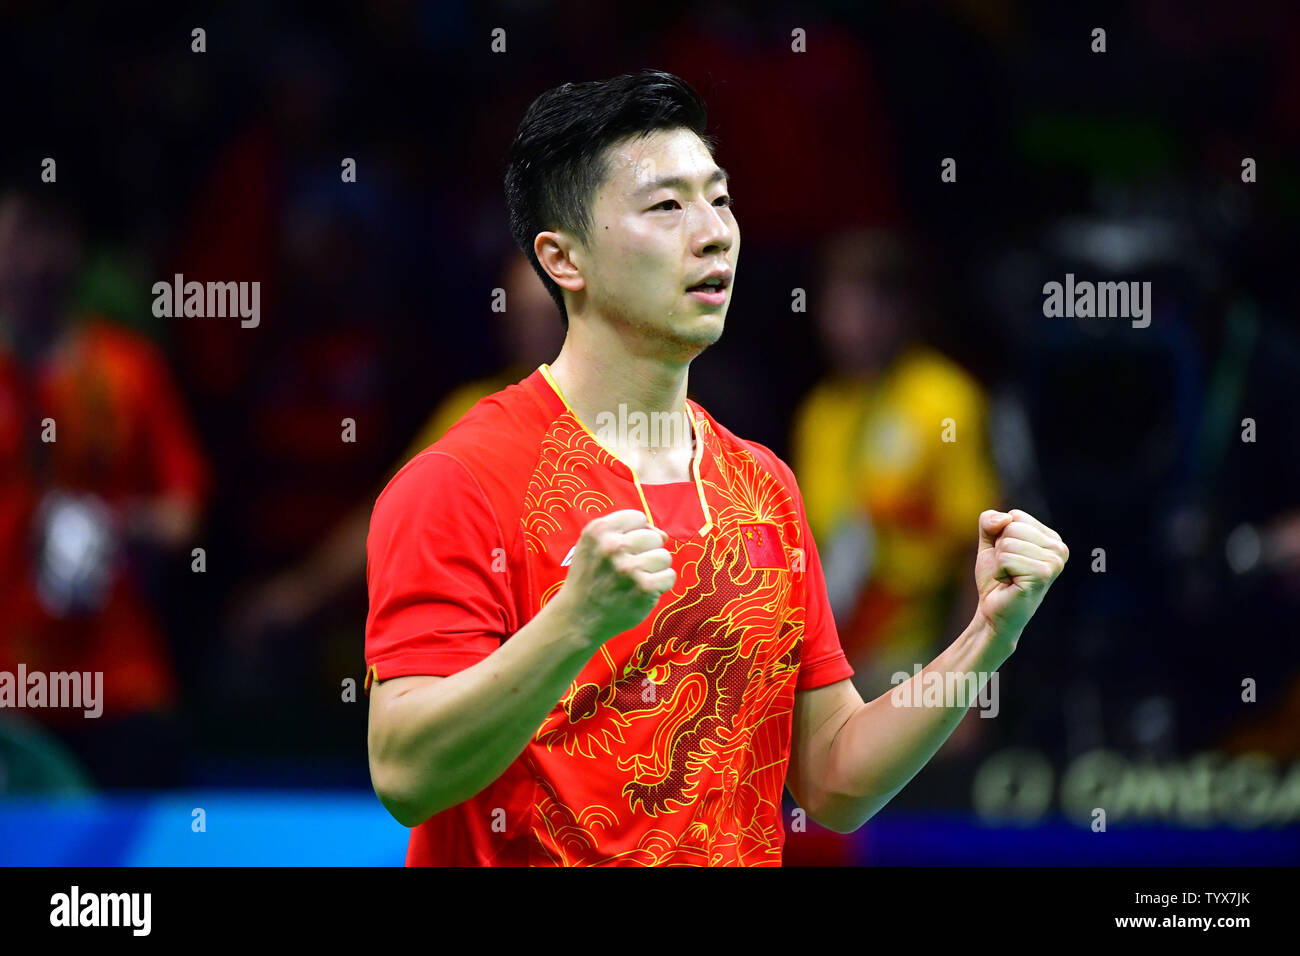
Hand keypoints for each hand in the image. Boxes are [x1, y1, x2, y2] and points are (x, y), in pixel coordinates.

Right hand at [552, 509, 675, 643]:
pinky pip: (669, 576)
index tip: (622, 550)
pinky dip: (660, 585)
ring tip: (635, 580)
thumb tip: (663, 535)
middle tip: (627, 569)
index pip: (638, 518)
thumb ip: (626, 532)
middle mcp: (612, 546)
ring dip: (654, 569)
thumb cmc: (590, 577)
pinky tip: (642, 591)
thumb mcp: (594, 545)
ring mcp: (628, 568)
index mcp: (598, 530)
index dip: (635, 534)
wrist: (577, 617)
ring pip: (664, 557)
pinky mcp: (643, 588)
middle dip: (646, 552)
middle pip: (654, 537)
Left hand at [973, 508, 1067, 645]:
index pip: (1016, 515)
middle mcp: (1059, 548)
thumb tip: (1005, 519)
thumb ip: (990, 520)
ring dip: (1000, 562)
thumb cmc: (996, 577)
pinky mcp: (1043, 574)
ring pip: (1007, 542)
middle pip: (1012, 527)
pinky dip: (1000, 571)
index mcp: (1052, 538)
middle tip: (1009, 569)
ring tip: (1010, 577)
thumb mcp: (990, 542)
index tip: (1009, 557)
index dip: (1001, 536)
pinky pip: (1006, 558)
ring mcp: (1054, 562)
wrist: (993, 610)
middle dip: (1000, 549)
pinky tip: (1010, 584)